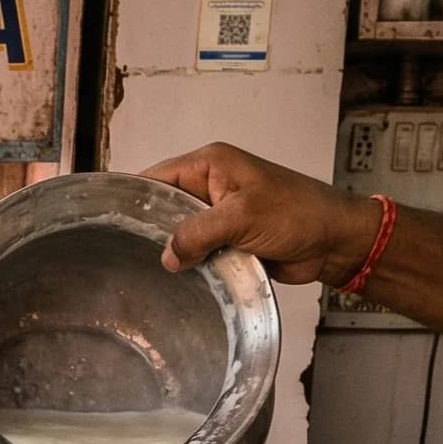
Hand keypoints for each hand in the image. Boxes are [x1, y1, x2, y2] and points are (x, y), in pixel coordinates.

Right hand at [138, 142, 384, 288]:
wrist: (335, 241)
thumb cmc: (297, 214)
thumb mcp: (242, 216)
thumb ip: (198, 233)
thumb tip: (166, 256)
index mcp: (210, 164)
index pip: (158, 176)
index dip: (133, 195)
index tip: (107, 219)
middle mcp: (209, 186)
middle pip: (164, 206)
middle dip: (149, 228)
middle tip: (120, 254)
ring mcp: (219, 215)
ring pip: (181, 233)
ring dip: (173, 251)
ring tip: (140, 270)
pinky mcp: (228, 240)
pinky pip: (198, 252)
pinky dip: (190, 264)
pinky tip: (172, 279)